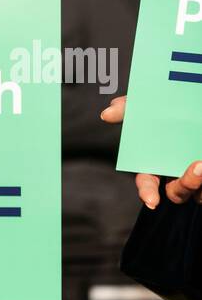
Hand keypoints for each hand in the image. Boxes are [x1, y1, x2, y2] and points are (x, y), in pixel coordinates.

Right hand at [100, 94, 201, 208]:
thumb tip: (106, 114)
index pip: (147, 182)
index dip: (147, 192)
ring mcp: (194, 176)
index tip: (152, 200)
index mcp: (155, 161)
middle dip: (185, 185)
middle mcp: (176, 172)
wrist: (194, 100)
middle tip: (197, 168)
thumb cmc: (172, 105)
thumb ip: (128, 108)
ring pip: (196, 194)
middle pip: (175, 193)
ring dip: (198, 183)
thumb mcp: (149, 104)